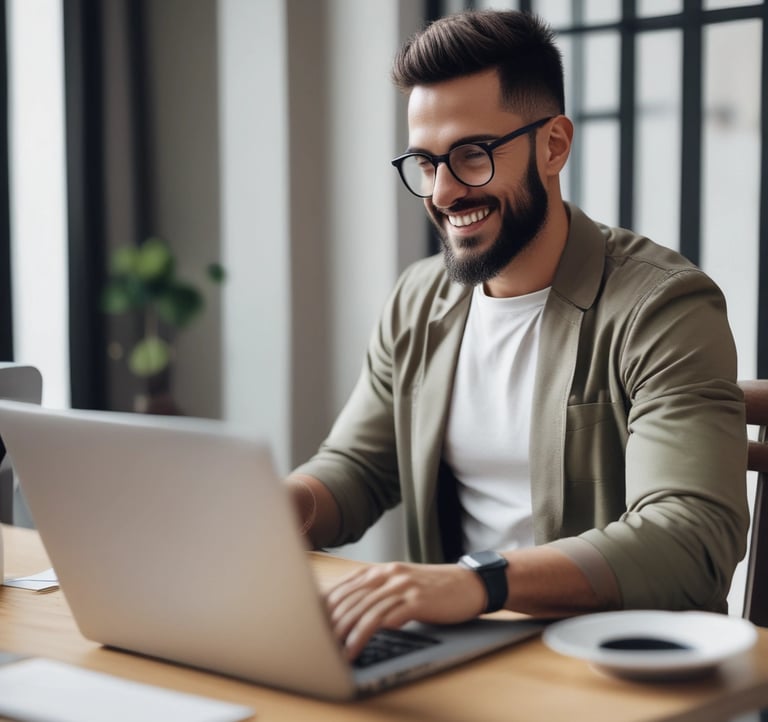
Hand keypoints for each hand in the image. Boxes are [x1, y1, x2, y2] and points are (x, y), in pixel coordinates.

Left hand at [325, 561, 486, 660]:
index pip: (346, 587)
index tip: (314, 624)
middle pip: (353, 599)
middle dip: (334, 623)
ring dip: (350, 633)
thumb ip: (378, 592)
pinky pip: (389, 617)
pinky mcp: (417, 601)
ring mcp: (403, 586)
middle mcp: (389, 575)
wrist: (468, 584)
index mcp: (382, 571)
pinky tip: (363, 644)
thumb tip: (349, 611)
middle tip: (321, 642)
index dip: (328, 606)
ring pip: (367, 610)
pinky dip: (372, 632)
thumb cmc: (433, 589)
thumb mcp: (401, 584)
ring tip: (339, 651)